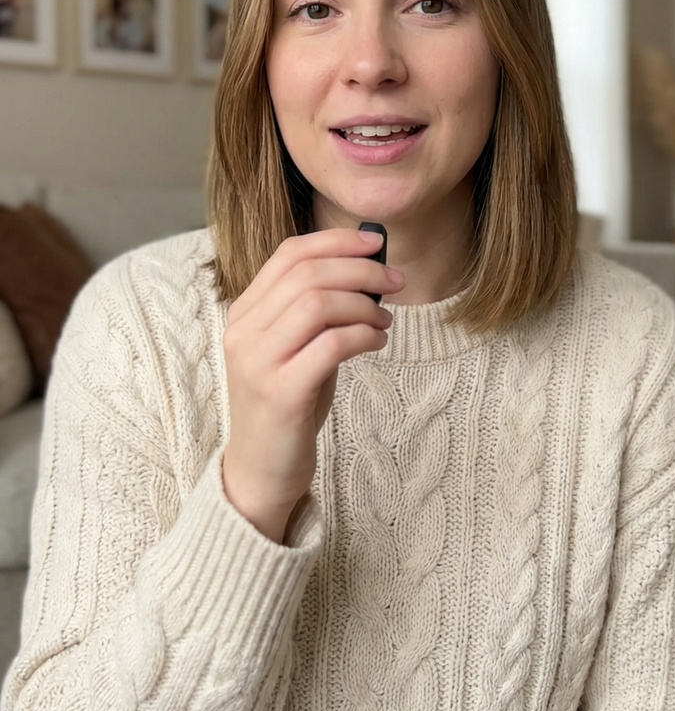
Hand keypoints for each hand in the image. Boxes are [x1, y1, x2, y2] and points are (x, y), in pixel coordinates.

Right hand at [221, 228, 403, 540]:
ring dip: (364, 305)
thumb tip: (369, 271)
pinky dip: (363, 336)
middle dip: (361, 271)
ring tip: (384, 322)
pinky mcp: (281, 392)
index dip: (337, 240)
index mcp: (244, 313)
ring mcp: (259, 362)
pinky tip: (377, 343)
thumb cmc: (288, 403)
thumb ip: (317, 310)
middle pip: (308, 274)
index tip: (376, 242)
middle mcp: (244, 331)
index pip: (289, 254)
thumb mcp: (295, 347)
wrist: (261, 470)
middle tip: (395, 283)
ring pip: (318, 303)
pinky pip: (331, 345)